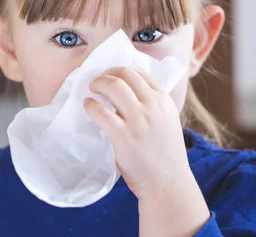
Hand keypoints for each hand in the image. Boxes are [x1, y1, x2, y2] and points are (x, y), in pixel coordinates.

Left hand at [84, 67, 209, 235]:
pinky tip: (87, 106)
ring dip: (98, 83)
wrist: (168, 183)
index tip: (112, 76)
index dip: (122, 71)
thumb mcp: (167, 122)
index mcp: (164, 100)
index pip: (140, 73)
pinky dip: (90, 105)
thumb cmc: (165, 155)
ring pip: (113, 86)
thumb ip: (153, 107)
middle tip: (98, 82)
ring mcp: (137, 120)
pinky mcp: (122, 136)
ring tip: (92, 90)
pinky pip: (100, 111)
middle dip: (107, 74)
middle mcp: (152, 105)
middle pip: (125, 74)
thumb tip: (128, 93)